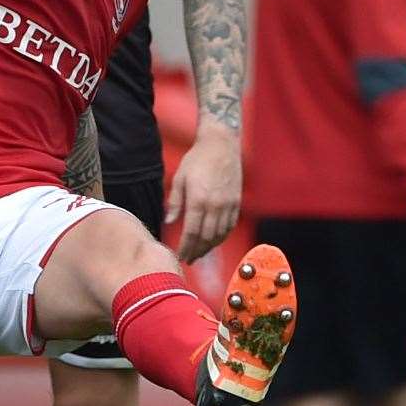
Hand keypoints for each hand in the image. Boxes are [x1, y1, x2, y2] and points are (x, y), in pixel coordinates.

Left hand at [168, 126, 241, 262]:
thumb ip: (175, 202)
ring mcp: (228, 204)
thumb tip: (169, 222)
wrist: (221, 145)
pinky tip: (214, 240)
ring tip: (200, 253)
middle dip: (197, 251)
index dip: (186, 247)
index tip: (180, 256)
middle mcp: (215, 205)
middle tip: (189, 259)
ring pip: (220, 234)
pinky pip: (230, 226)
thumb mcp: (180, 178)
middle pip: (207, 237)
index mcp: (199, 200)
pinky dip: (222, 236)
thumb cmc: (196, 160)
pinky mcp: (236, 202)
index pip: (192, 232)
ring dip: (210, 247)